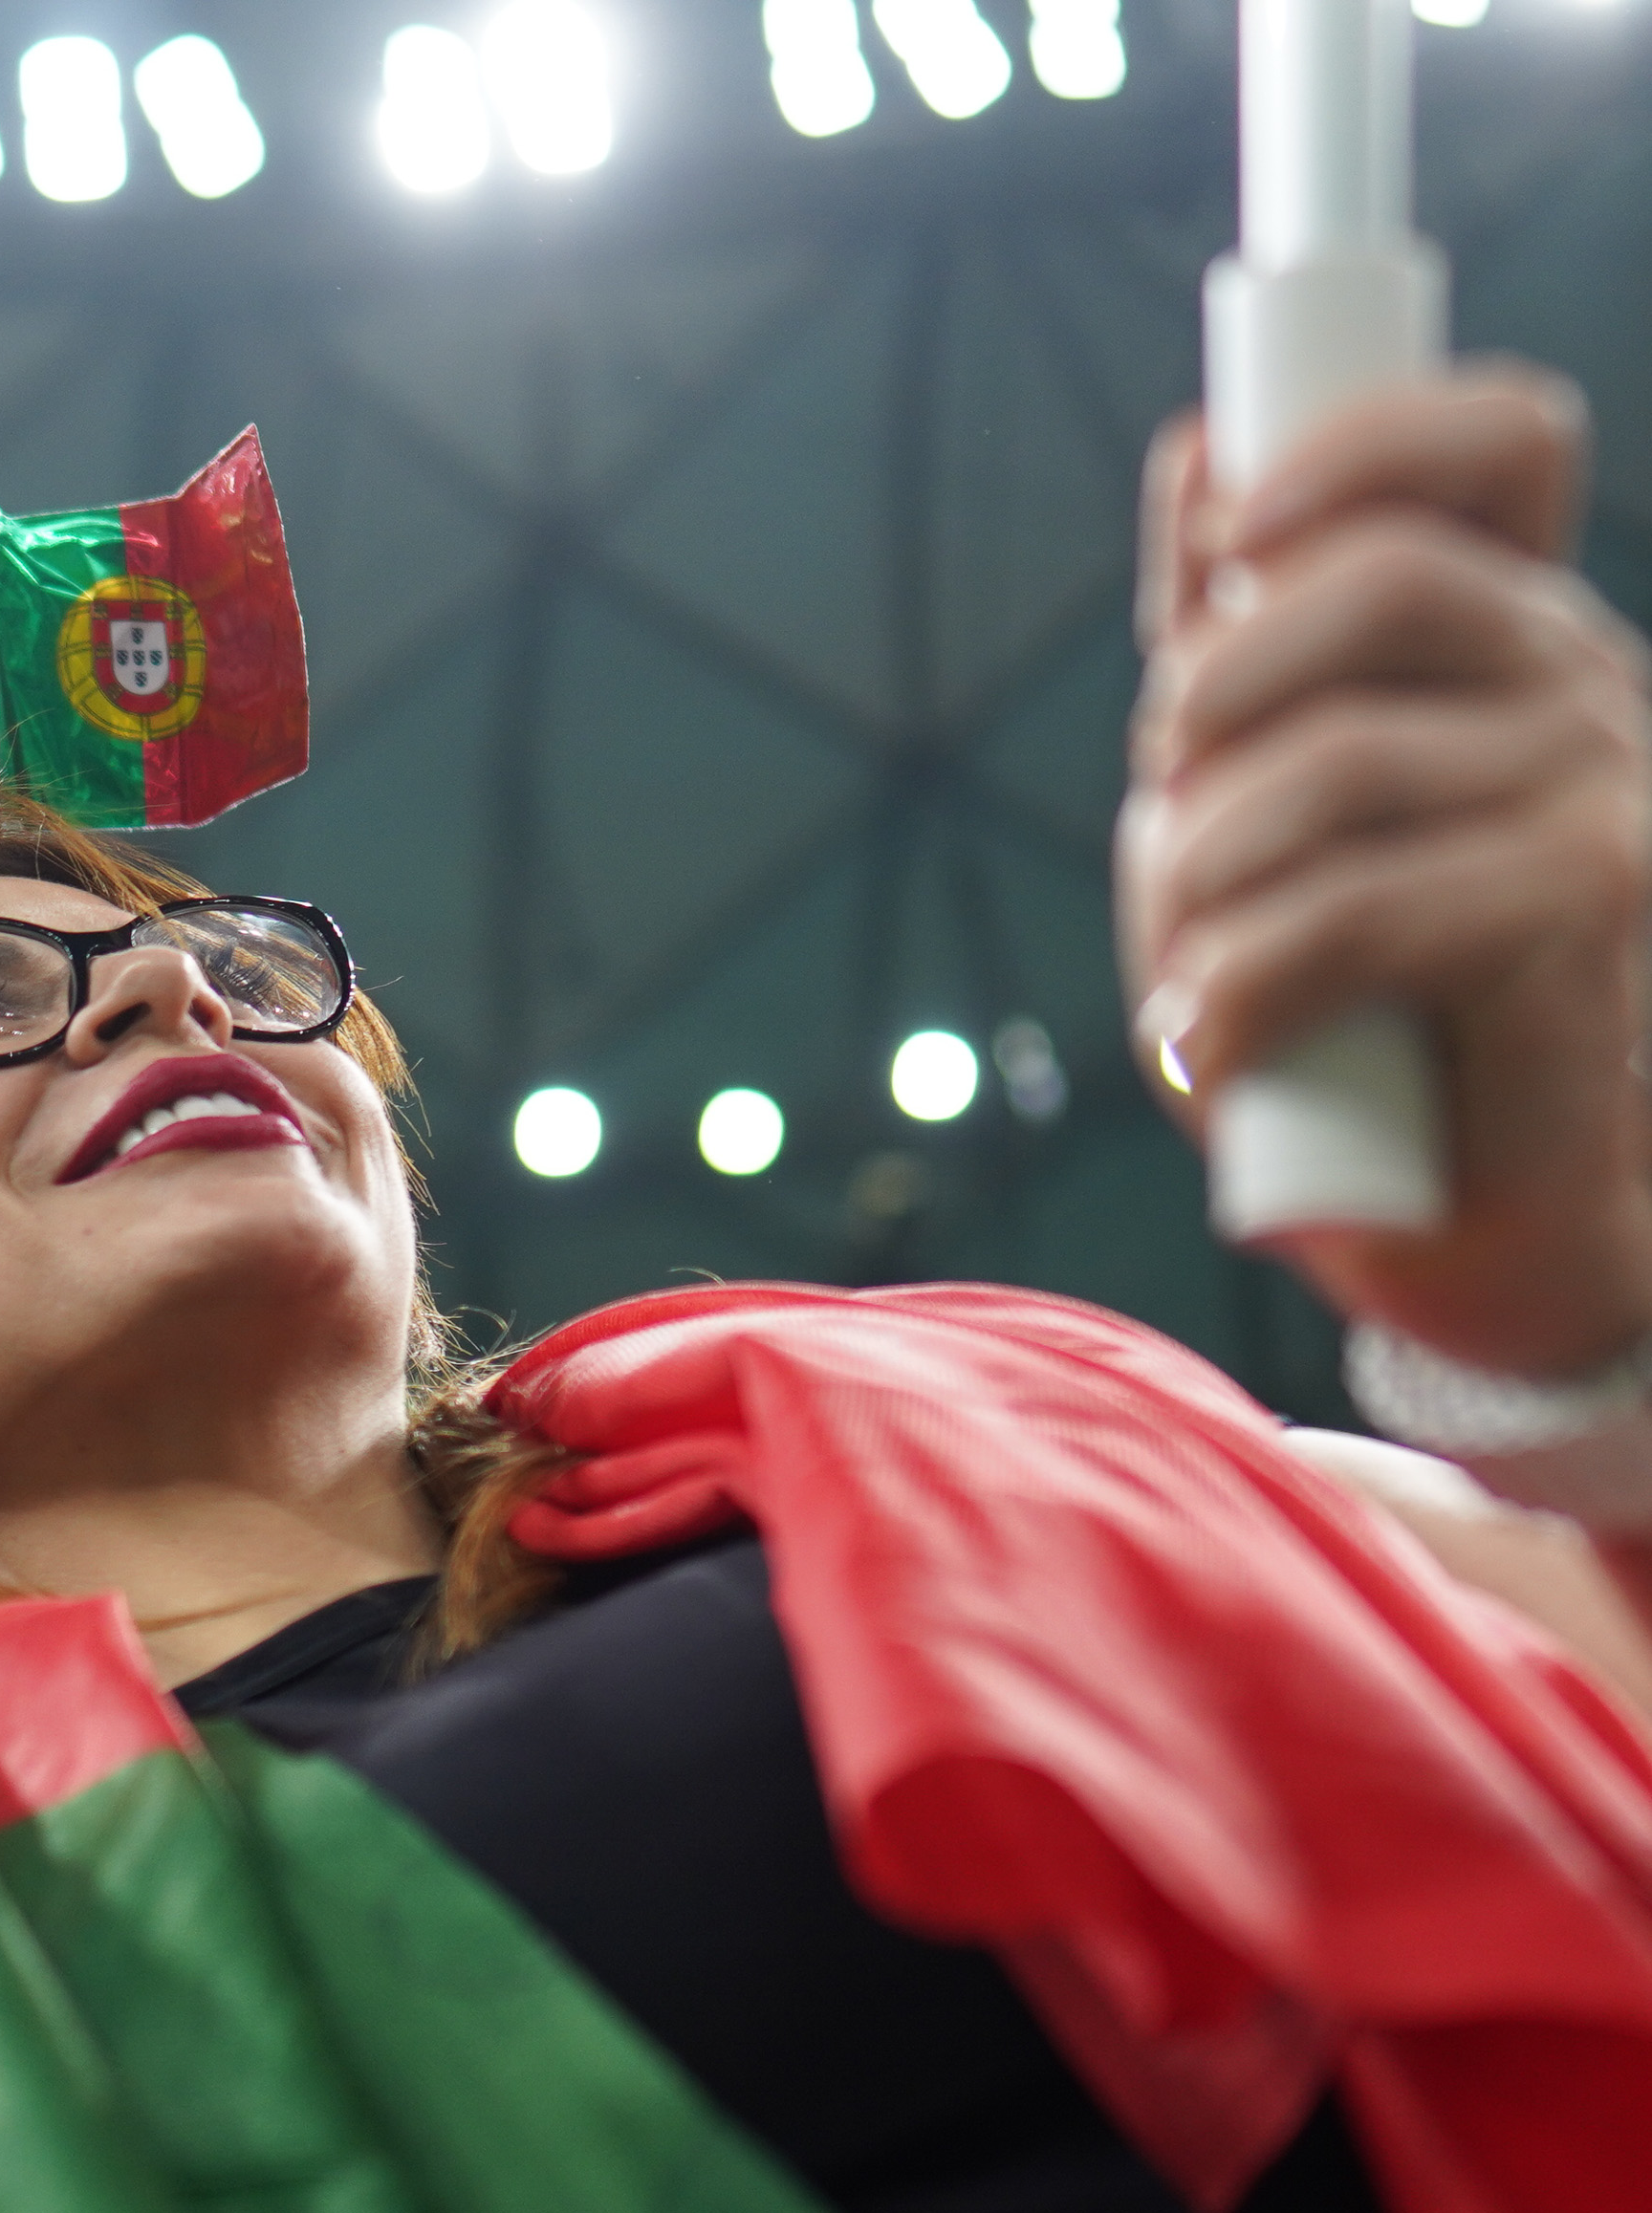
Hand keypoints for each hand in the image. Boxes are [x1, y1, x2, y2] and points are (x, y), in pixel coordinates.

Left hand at [1119, 365, 1651, 1375]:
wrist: (1475, 1215)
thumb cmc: (1351, 1004)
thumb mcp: (1253, 799)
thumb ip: (1234, 639)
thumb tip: (1196, 448)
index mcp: (1509, 635)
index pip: (1502, 439)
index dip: (1368, 439)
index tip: (1236, 539)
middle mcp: (1581, 686)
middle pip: (1382, 578)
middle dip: (1215, 690)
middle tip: (1168, 811)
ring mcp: (1603, 795)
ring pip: (1332, 764)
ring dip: (1203, 880)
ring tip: (1190, 972)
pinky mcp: (1582, 916)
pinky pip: (1348, 912)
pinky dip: (1236, 992)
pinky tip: (1213, 1047)